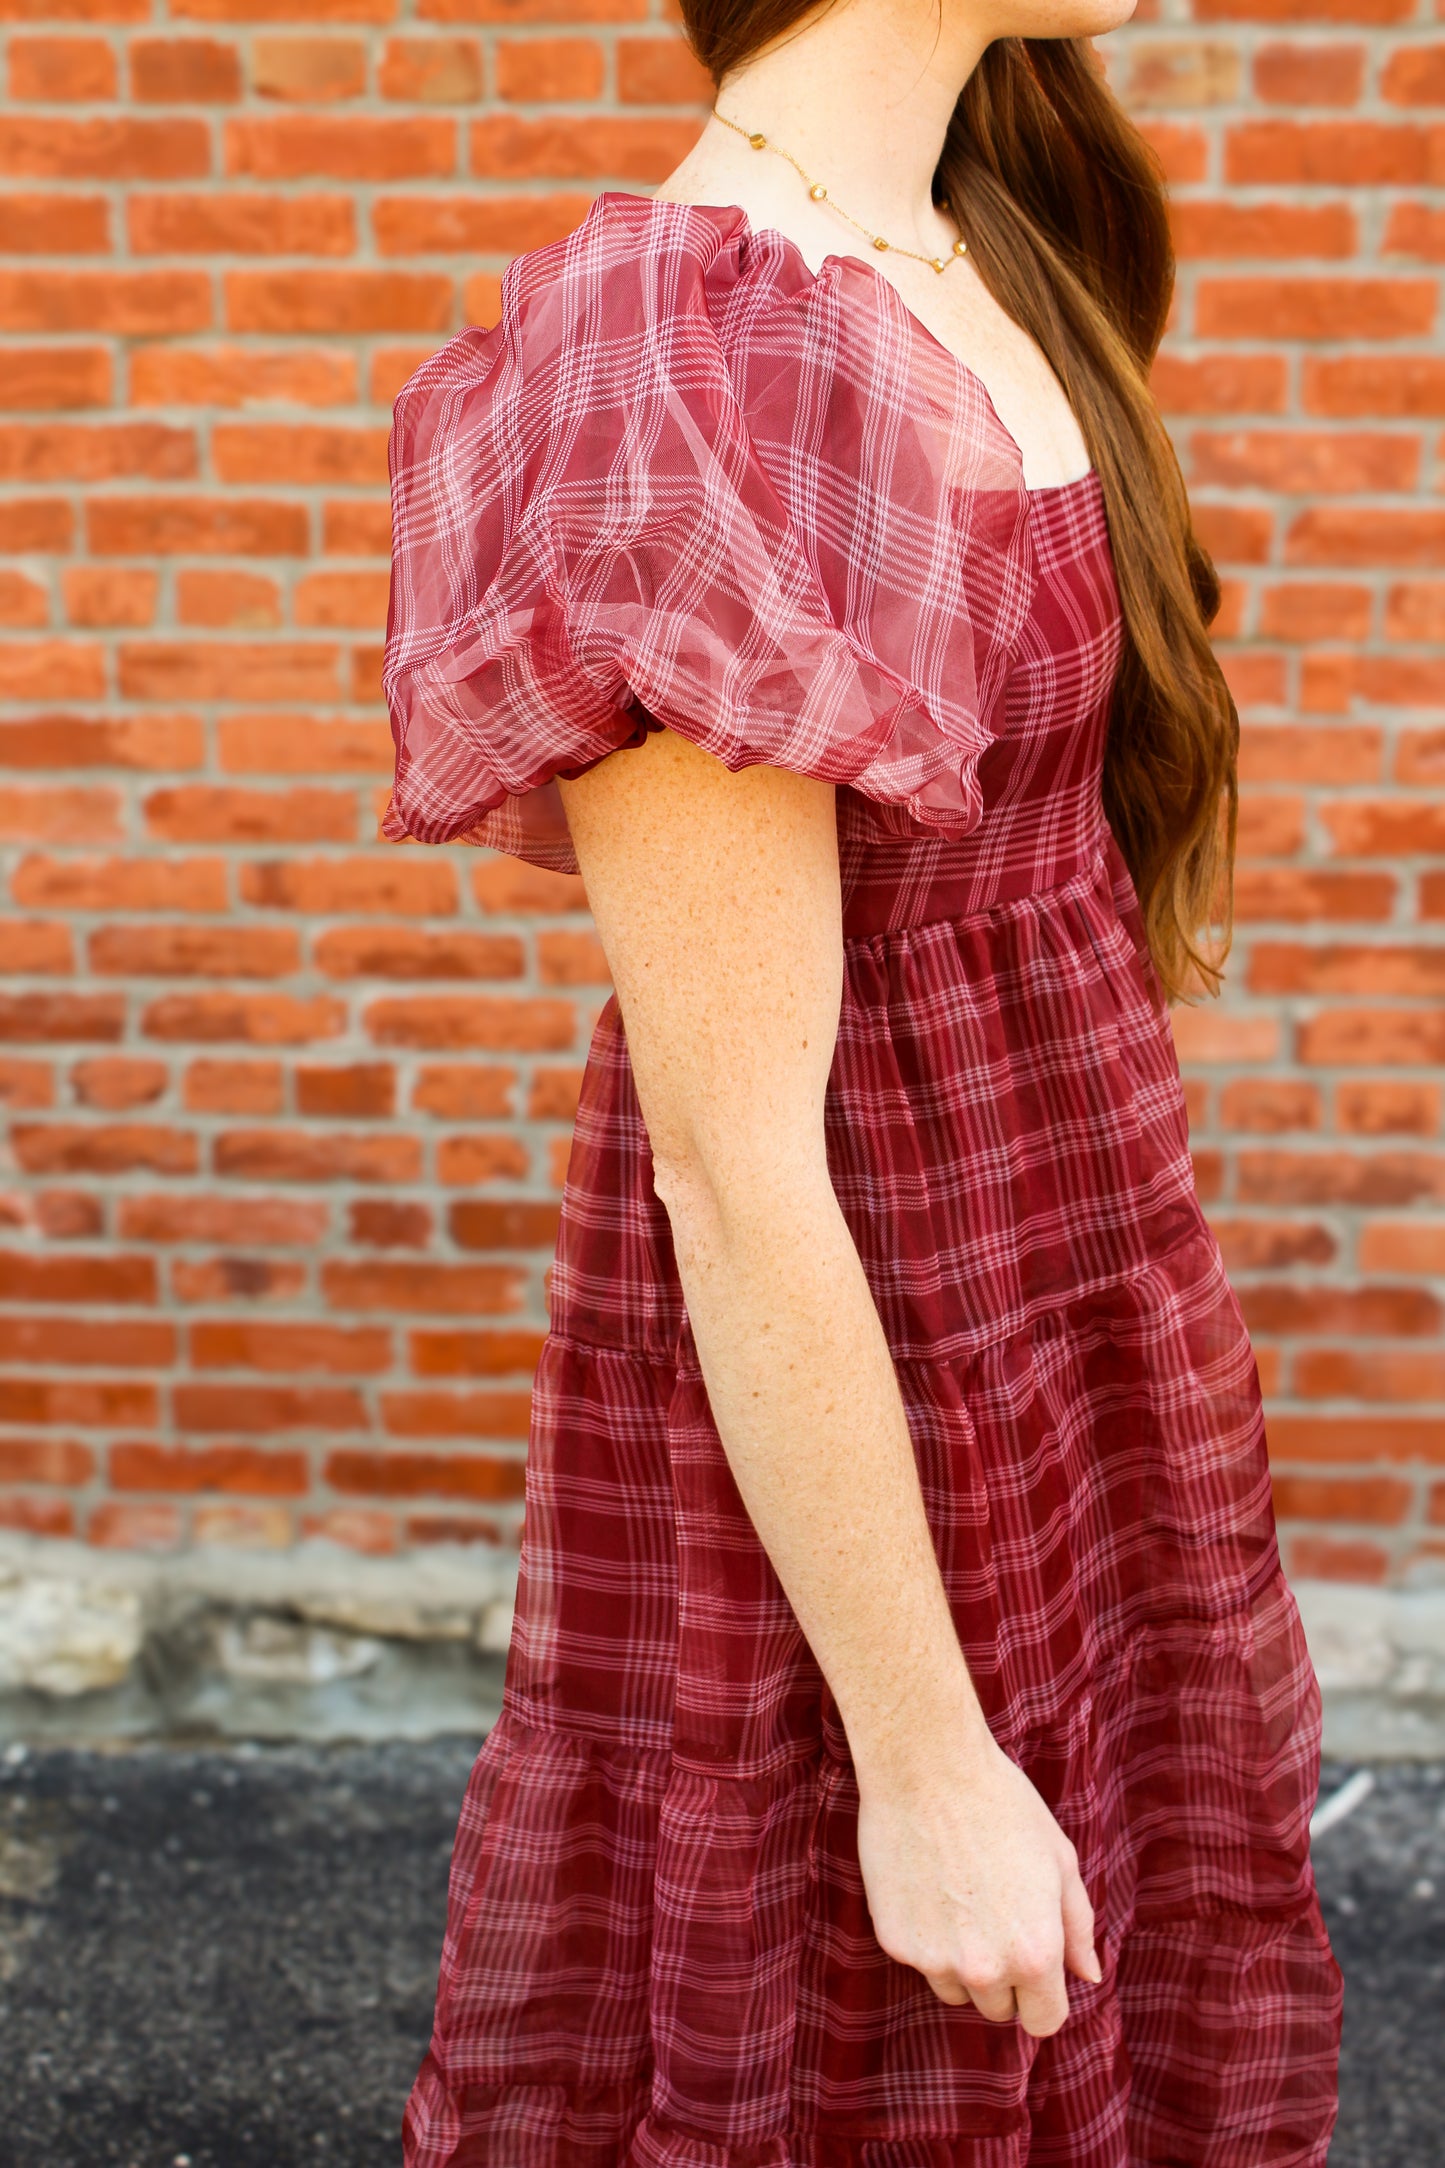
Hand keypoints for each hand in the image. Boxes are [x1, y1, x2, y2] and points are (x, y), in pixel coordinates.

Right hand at [854, 1717, 1100, 2037]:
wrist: (927, 1767)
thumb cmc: (1002, 1804)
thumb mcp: (1059, 1859)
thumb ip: (1078, 1926)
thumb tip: (1089, 1974)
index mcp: (1036, 1954)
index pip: (1044, 2021)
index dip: (1043, 1997)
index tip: (1035, 1969)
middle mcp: (986, 1968)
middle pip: (998, 2008)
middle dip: (1002, 1976)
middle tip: (994, 1913)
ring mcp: (935, 1959)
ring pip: (955, 1989)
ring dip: (961, 1962)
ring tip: (959, 1895)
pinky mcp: (895, 1942)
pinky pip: (918, 1959)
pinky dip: (924, 1935)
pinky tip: (927, 1881)